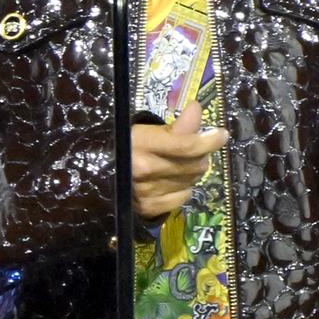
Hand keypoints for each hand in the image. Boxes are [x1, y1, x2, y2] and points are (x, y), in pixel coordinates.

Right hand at [131, 102, 226, 218]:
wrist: (98, 174)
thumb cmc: (125, 145)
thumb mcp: (146, 129)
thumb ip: (176, 125)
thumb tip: (197, 109)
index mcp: (140, 143)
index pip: (187, 145)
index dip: (209, 140)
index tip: (221, 134)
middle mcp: (143, 169)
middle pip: (195, 164)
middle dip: (202, 154)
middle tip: (195, 148)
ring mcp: (146, 192)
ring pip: (192, 180)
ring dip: (193, 171)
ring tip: (180, 163)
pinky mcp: (148, 208)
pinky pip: (183, 197)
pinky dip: (183, 188)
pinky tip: (173, 181)